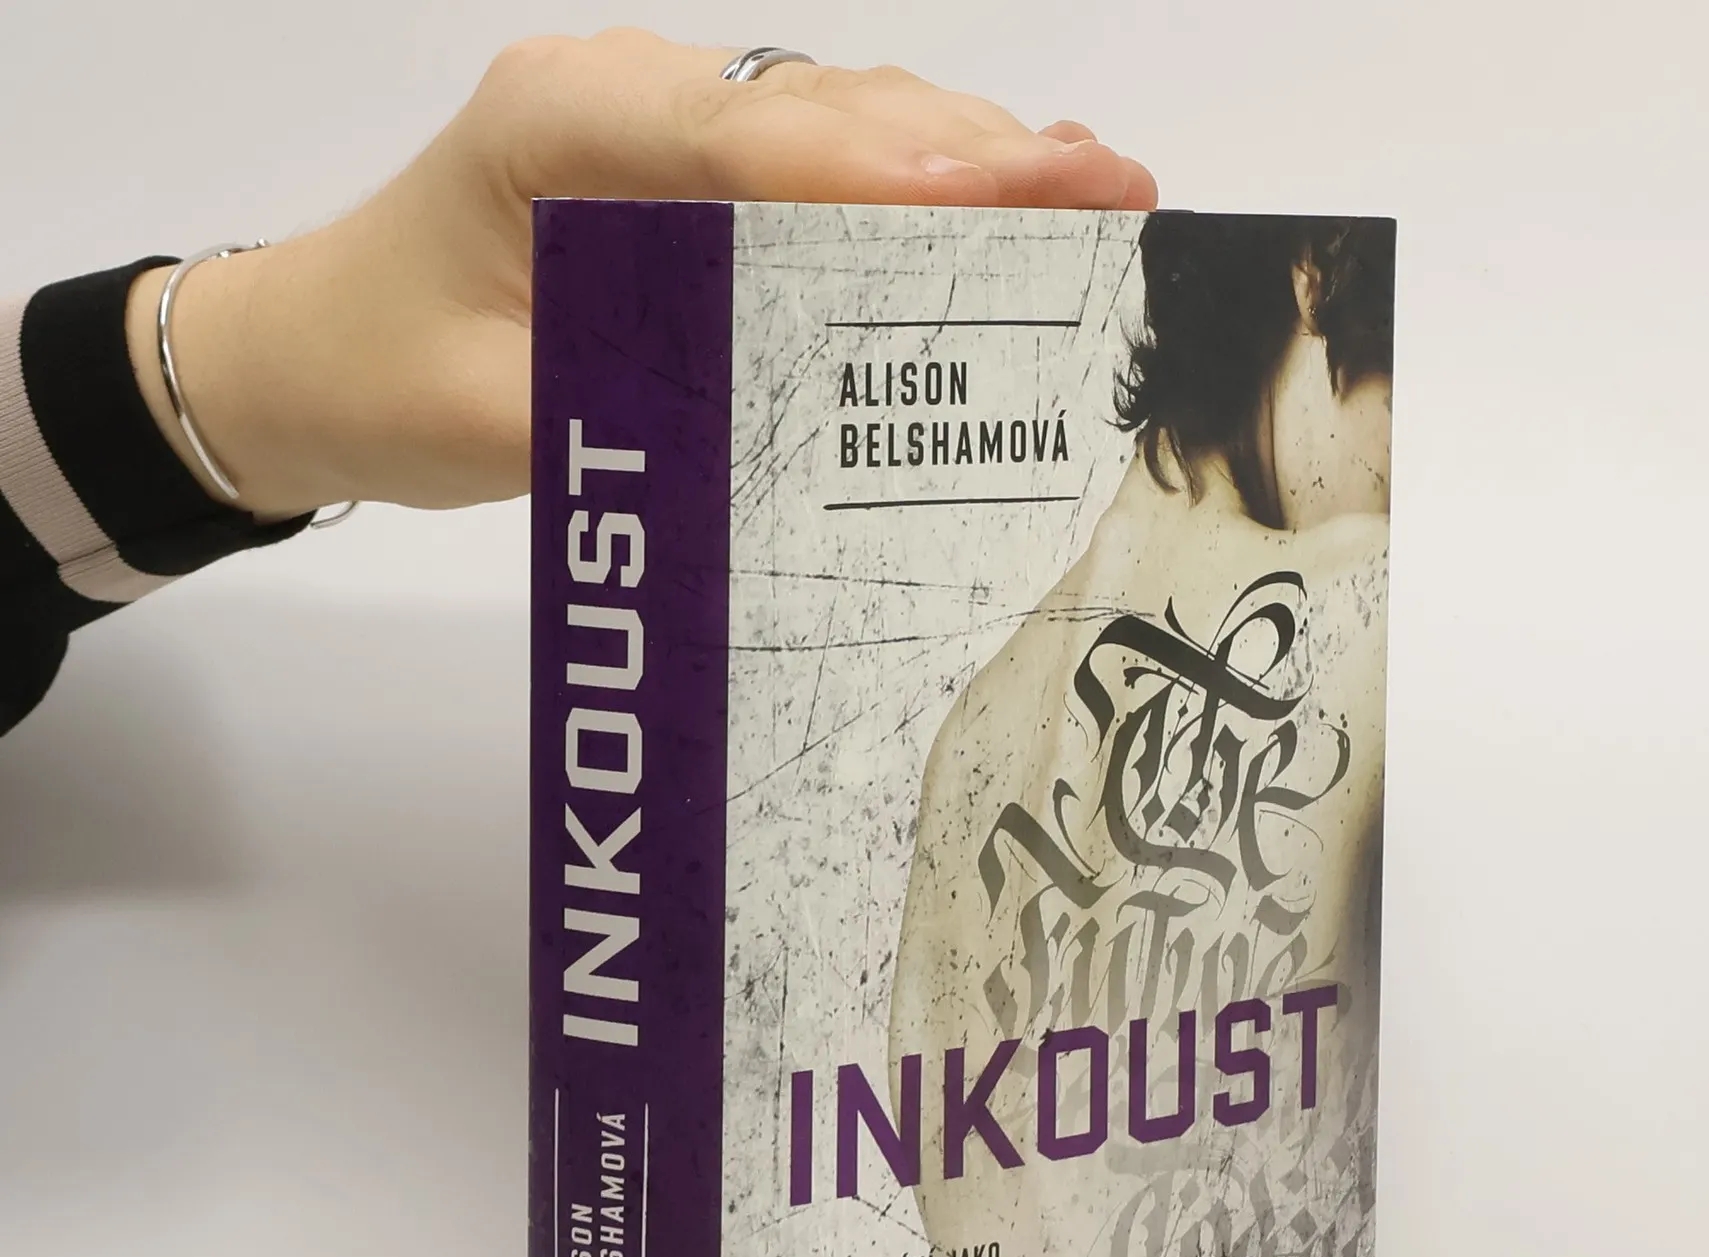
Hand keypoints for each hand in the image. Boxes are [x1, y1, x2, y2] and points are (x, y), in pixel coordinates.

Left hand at [125, 31, 1158, 517]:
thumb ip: (644, 402)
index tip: (1031, 187)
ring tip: (1090, 193)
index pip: (764, 145)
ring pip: (832, 114)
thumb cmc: (378, 377)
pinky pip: (805, 150)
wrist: (305, 349)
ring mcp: (648, 114)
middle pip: (827, 109)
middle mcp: (617, 95)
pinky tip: (989, 195)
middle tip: (1116, 192)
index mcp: (561, 133)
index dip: (908, 169)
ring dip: (959, 154)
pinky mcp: (669, 156)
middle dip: (977, 150)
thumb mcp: (500, 422)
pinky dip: (904, 175)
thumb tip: (801, 413)